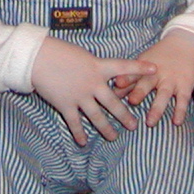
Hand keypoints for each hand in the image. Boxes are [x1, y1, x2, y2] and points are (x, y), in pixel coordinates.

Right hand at [30, 36, 155, 145]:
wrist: (37, 58)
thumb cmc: (58, 51)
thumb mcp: (81, 55)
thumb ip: (93, 66)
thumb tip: (100, 73)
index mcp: (98, 67)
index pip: (124, 67)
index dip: (140, 68)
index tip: (155, 69)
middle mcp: (92, 83)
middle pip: (114, 103)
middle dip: (125, 115)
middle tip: (134, 126)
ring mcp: (80, 96)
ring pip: (97, 117)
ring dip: (107, 129)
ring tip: (114, 137)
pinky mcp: (66, 105)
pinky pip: (75, 123)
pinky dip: (79, 133)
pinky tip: (83, 142)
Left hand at [120, 30, 193, 126]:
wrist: (184, 45)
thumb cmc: (158, 58)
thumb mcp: (143, 63)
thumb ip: (129, 79)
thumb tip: (112, 93)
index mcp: (144, 68)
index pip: (133, 73)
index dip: (125, 78)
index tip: (117, 84)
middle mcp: (157, 74)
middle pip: (147, 83)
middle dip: (139, 92)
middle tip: (132, 101)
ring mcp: (171, 80)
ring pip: (163, 95)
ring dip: (156, 109)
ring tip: (150, 122)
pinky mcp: (185, 86)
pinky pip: (183, 100)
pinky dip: (180, 111)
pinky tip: (177, 122)